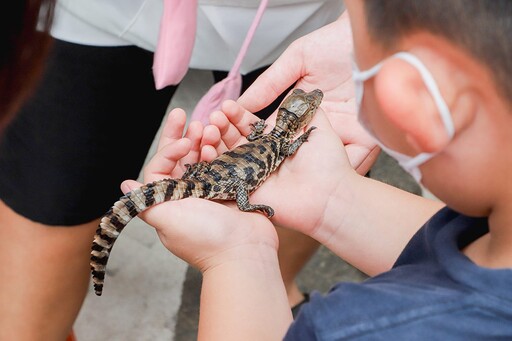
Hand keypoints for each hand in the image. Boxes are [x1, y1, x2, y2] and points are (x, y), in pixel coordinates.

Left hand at [121, 109, 277, 271]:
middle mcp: (189, 194)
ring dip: (203, 140)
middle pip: (181, 159)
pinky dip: (222, 150)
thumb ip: (146, 200)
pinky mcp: (233, 188)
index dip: (169, 149)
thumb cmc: (205, 238)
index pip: (161, 166)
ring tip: (209, 124)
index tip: (183, 141)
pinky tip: (223, 138)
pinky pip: (224, 163)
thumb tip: (126, 185)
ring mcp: (213, 191)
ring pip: (203, 158)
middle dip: (181, 135)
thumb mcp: (168, 220)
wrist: (245, 252)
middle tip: (182, 113)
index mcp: (170, 201)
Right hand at [204, 102, 358, 237]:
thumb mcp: (319, 128)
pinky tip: (203, 149)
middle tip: (215, 115)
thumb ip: (306, 111)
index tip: (228, 105)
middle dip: (222, 126)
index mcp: (276, 144)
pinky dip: (212, 164)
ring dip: (214, 141)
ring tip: (207, 128)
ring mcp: (254, 176)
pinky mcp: (247, 192)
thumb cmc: (329, 164)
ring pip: (227, 155)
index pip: (251, 126)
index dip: (238, 116)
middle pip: (235, 139)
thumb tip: (300, 94)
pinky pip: (225, 177)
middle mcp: (263, 159)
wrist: (331, 196)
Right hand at [236, 11, 378, 174]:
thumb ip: (269, 84)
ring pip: (327, 164)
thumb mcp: (296, 60)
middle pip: (299, 157)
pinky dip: (350, 168)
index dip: (261, 148)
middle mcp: (320, 127)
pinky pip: (358, 159)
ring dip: (317, 174)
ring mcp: (343, 132)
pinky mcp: (366, 135)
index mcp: (300, 113)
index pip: (276, 136)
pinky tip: (337, 176)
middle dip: (286, 171)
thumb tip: (240, 105)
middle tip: (270, 182)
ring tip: (305, 187)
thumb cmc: (334, 43)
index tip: (247, 159)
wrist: (368, 36)